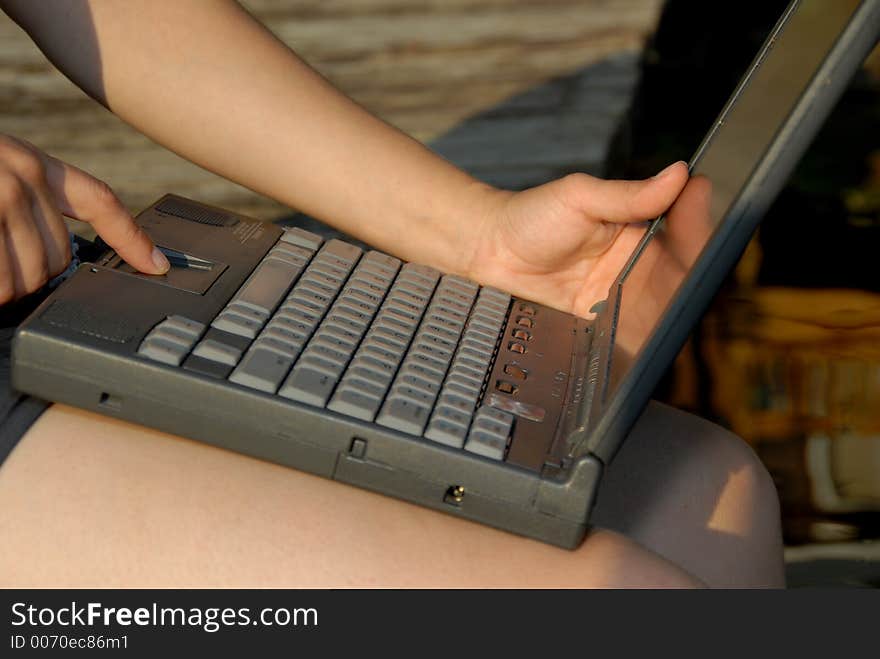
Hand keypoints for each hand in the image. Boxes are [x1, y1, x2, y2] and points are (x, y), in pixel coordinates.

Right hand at [0, 135, 168, 304]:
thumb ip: (28, 198)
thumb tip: (49, 245)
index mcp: (33, 164)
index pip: (99, 201)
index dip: (132, 238)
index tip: (157, 264)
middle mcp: (25, 178)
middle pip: (61, 256)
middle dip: (35, 273)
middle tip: (6, 265)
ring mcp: (2, 198)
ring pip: (33, 276)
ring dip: (10, 286)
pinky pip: (4, 281)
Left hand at [468, 161, 689, 316]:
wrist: (492, 250)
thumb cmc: (533, 216)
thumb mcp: (580, 197)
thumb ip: (628, 193)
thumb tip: (677, 174)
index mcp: (640, 226)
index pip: (683, 225)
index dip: (698, 219)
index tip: (699, 201)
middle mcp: (639, 260)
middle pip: (685, 270)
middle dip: (698, 264)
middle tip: (693, 257)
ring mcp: (623, 292)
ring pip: (668, 303)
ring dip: (680, 303)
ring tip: (683, 300)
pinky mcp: (605, 320)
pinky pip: (637, 331)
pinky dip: (652, 334)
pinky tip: (660, 334)